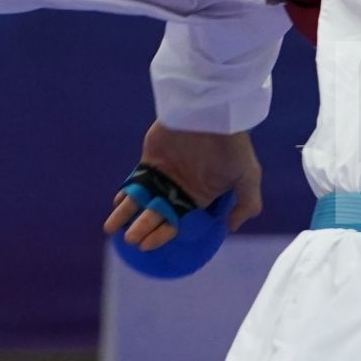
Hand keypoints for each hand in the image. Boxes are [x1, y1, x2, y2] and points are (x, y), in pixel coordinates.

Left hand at [103, 122, 262, 251]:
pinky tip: (118, 202)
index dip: (161, 235)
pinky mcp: (151, 158)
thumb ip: (246, 205)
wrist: (211, 114)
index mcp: (200, 196)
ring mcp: (164, 173)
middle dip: (142, 229)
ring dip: (127, 214)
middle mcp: (180, 188)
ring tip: (112, 228)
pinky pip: (137, 179)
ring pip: (142, 199)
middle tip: (130, 240)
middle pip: (156, 214)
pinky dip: (127, 190)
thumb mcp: (248, 177)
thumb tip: (231, 228)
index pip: (176, 222)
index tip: (147, 246)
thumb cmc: (232, 145)